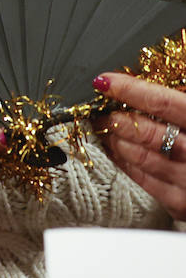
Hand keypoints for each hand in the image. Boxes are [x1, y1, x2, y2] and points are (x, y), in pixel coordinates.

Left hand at [95, 72, 185, 219]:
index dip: (131, 90)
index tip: (105, 81)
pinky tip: (114, 150)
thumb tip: (154, 73)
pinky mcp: (182, 204)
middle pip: (150, 133)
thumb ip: (182, 98)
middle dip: (118, 119)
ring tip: (103, 127)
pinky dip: (124, 163)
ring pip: (143, 158)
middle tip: (100, 109)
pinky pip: (144, 181)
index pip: (165, 103)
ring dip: (116, 140)